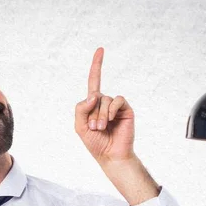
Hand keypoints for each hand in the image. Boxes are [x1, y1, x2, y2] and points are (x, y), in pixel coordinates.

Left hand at [75, 47, 134, 164]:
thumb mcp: (80, 127)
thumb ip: (80, 109)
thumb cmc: (95, 143)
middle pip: (95, 96)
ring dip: (100, 115)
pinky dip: (111, 109)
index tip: (101, 49)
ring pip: (104, 100)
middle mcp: (105, 103)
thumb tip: (94, 94)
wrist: (110, 155)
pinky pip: (117, 100)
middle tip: (94, 129)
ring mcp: (116, 106)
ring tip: (101, 128)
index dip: (96, 66)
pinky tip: (110, 120)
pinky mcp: (126, 109)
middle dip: (92, 114)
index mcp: (93, 105)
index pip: (94, 82)